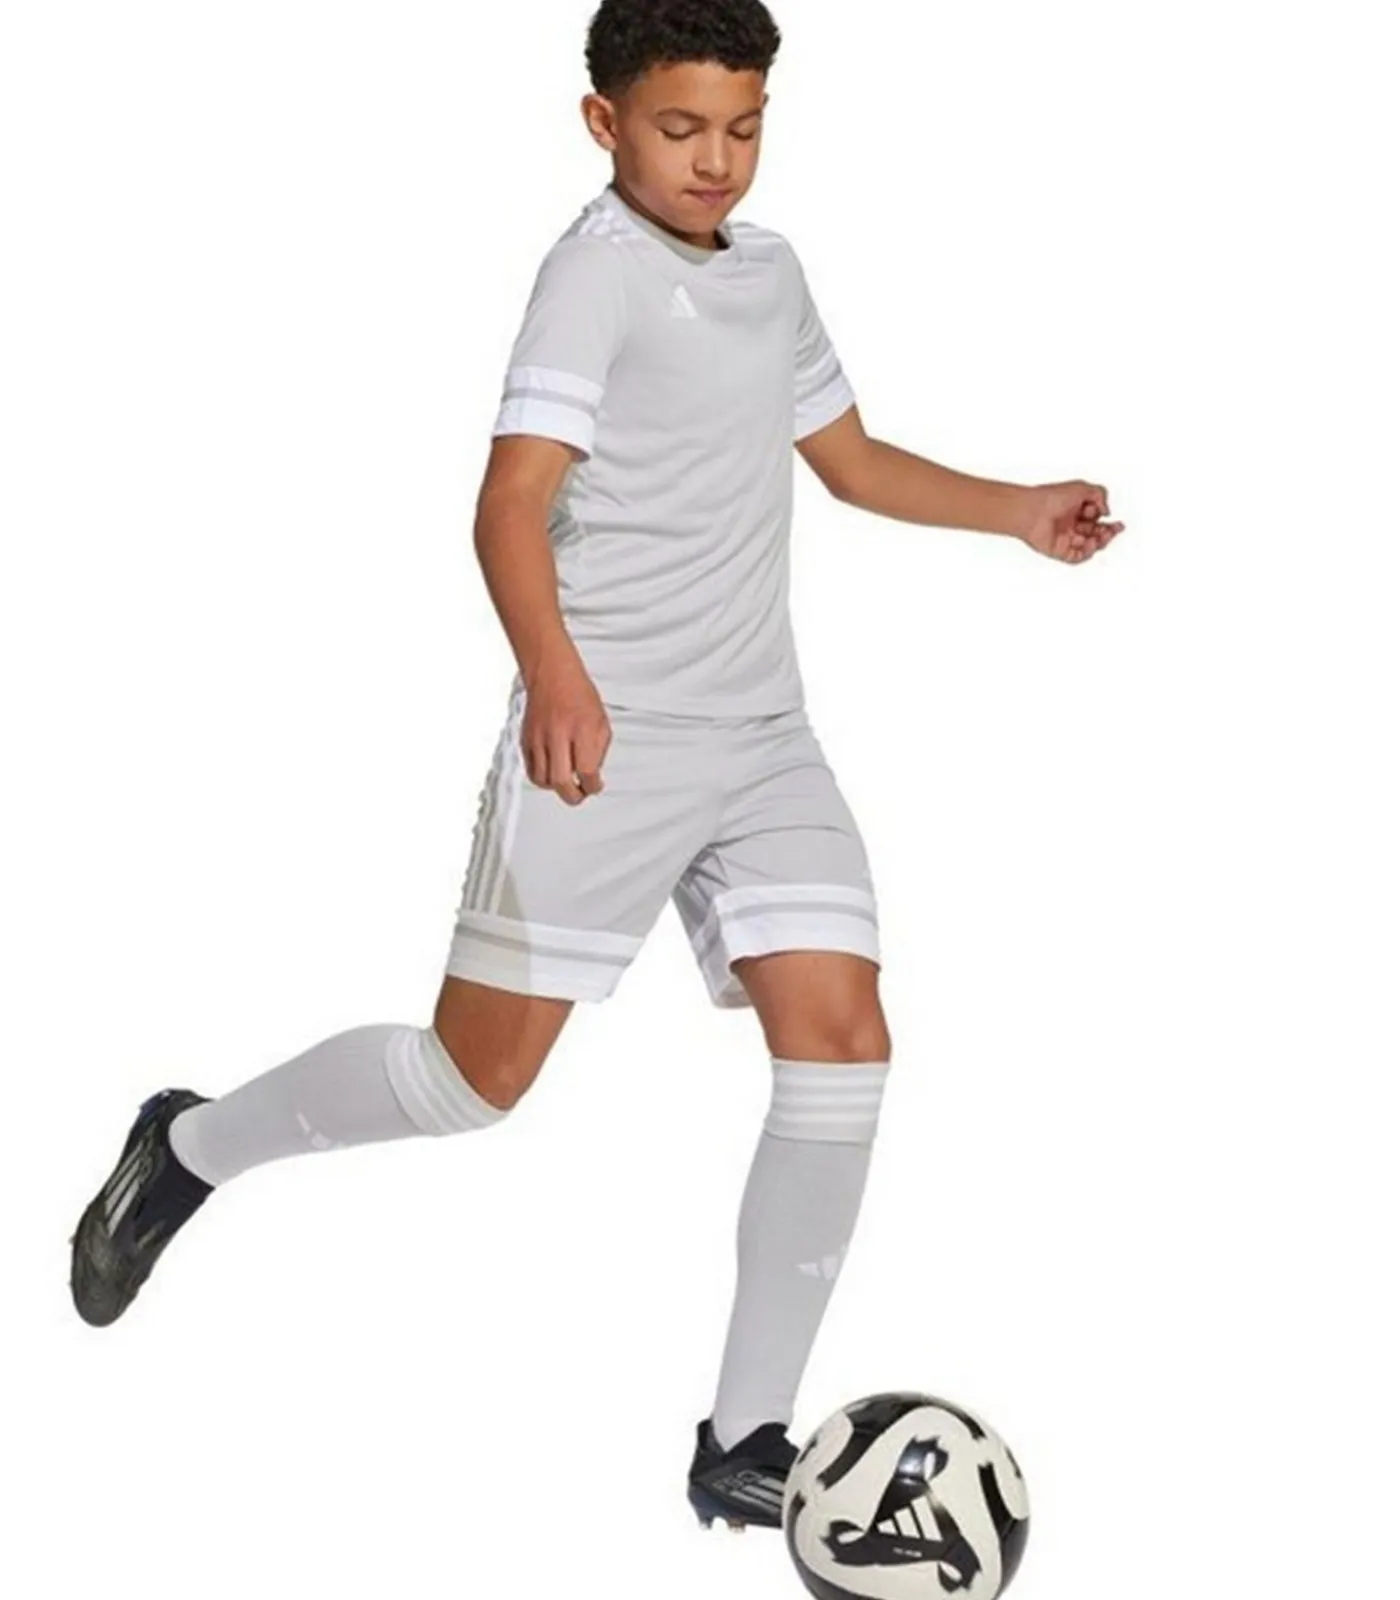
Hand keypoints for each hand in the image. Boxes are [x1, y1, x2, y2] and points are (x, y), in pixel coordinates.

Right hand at [520, 650, 610, 805]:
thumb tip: (593, 774)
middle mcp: (558, 735)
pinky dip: (541, 778)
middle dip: (574, 796)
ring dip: (556, 787)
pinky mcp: (526, 739)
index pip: (587, 771)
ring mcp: (538, 738)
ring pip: (543, 780)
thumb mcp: (601, 720)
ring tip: (566, 782)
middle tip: (580, 794)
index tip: (595, 787)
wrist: (552, 673)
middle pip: (561, 781)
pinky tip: (551, 774)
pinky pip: (531, 770)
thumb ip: (599, 750)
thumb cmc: (578, 694)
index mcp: (581, 729)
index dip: (593, 786)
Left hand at [1019, 481, 1124, 562]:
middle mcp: (1069, 525)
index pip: (1096, 519)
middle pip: (1095, 534)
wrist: (1032, 511)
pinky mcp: (1058, 551)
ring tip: (1105, 535)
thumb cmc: (1051, 497)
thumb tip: (1106, 511)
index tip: (1116, 520)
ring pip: (1088, 546)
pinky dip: (1087, 552)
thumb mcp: (1082, 488)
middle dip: (1108, 533)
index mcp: (1074, 510)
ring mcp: (1064, 539)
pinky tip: (1091, 543)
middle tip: (1116, 529)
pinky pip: (1076, 557)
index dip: (1107, 520)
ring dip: (1100, 542)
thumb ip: (1100, 495)